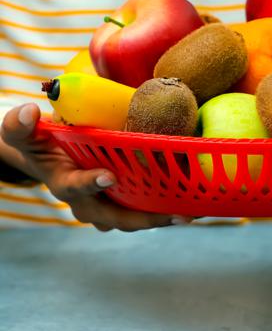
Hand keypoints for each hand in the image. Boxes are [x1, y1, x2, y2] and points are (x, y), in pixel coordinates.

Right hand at [0, 103, 192, 231]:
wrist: (50, 159)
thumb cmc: (40, 144)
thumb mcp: (24, 133)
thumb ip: (20, 125)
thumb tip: (28, 111)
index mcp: (65, 184)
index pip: (75, 187)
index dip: (90, 184)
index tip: (108, 176)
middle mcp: (88, 202)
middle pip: (117, 217)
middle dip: (146, 218)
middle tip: (177, 214)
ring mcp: (107, 205)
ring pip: (135, 218)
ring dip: (162, 217)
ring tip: (192, 212)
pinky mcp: (123, 200)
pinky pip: (144, 208)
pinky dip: (166, 206)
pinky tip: (193, 200)